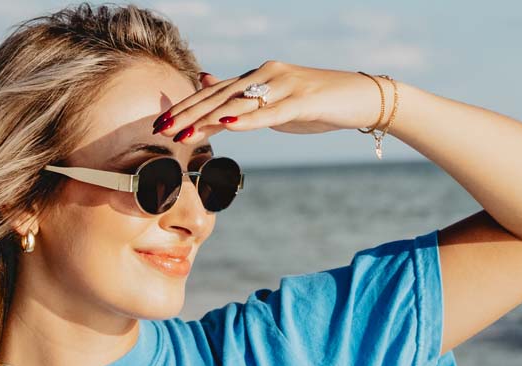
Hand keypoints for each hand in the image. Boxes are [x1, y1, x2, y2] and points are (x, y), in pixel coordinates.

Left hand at [153, 61, 388, 142]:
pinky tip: (226, 125)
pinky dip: (247, 120)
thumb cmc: (318, 104)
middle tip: (160, 130)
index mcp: (259, 78)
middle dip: (186, 114)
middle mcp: (267, 76)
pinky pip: (270, 113)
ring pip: (239, 104)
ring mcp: (284, 86)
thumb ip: (245, 98)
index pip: (215, 93)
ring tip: (182, 133)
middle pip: (219, 96)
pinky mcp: (302, 102)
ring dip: (207, 120)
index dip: (186, 107)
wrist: (361, 98)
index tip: (160, 124)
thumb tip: (212, 90)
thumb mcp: (277, 102)